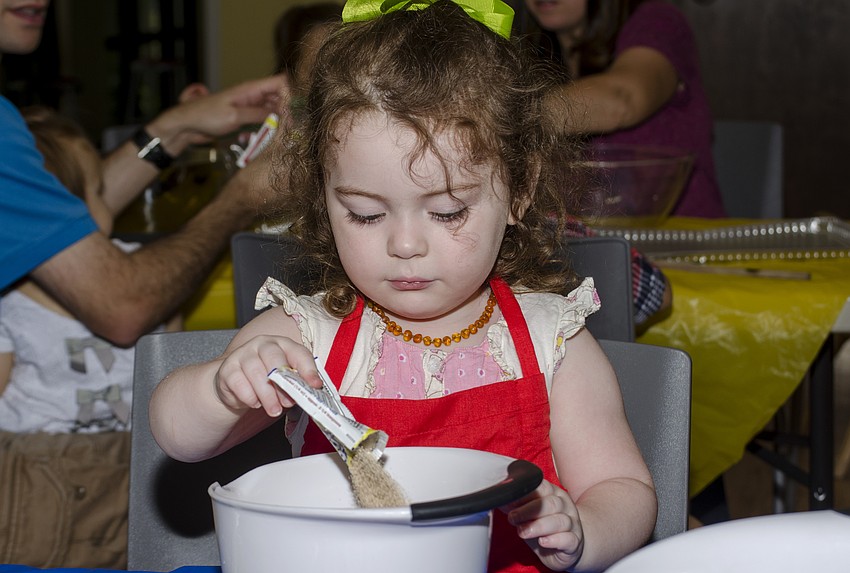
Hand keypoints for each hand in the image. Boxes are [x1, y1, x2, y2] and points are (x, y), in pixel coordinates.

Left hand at [152, 74, 289, 149]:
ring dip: (274, 125)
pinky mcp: (245, 118)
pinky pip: (261, 123)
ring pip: (273, 114)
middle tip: (290, 129)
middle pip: (280, 100)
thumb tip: (282, 113)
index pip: (280, 83)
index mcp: (251, 89)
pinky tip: (251, 139)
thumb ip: (258, 114)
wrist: (187, 125)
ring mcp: (250, 108)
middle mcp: (253, 96)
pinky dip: (261, 131)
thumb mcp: (234, 116)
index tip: (298, 111)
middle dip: (287, 113)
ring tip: (273, 137)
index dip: (292, 93)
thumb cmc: (206, 116)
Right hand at [213, 335, 321, 417]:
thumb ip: (297, 382)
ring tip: (274, 410)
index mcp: (282, 344)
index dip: (308, 370)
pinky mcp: (228, 368)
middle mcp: (262, 344)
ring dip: (267, 395)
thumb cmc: (267, 379)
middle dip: (283, 383)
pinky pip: (239, 383)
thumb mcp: (285, 379)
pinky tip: (255, 403)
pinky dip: (249, 396)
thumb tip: (312, 391)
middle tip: (288, 403)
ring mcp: (243, 354)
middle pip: (274, 358)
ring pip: (256, 372)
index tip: (315, 386)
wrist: (237, 384)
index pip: (298, 353)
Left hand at [503, 480, 584, 570]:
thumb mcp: (529, 514)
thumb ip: (516, 506)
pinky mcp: (574, 542)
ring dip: (539, 526)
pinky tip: (543, 542)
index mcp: (553, 494)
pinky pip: (568, 539)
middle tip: (513, 518)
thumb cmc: (545, 526)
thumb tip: (498, 500)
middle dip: (528, 510)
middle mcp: (565, 506)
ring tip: (523, 532)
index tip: (509, 500)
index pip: (541, 486)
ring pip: (560, 521)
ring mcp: (572, 524)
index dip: (524, 492)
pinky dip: (555, 540)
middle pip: (550, 503)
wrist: (570, 545)